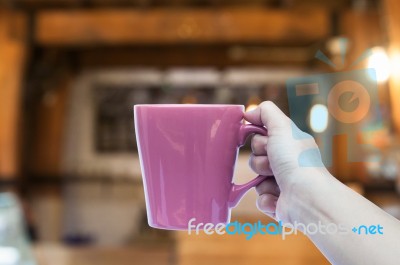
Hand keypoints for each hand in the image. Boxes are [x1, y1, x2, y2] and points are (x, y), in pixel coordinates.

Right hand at [245, 101, 331, 223]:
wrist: (307, 197)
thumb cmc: (296, 160)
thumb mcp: (282, 127)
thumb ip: (266, 112)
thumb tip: (249, 113)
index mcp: (289, 145)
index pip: (261, 139)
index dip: (259, 140)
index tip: (266, 142)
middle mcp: (288, 163)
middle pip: (256, 158)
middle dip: (260, 161)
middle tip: (273, 164)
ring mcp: (283, 184)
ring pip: (256, 180)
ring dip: (262, 181)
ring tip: (277, 183)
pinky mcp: (279, 204)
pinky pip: (260, 198)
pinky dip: (266, 198)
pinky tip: (278, 198)